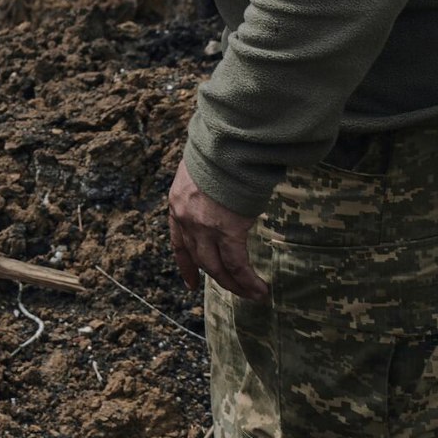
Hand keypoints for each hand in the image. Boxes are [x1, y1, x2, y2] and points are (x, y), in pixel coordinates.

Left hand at [167, 155, 267, 302]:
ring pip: (218, 268)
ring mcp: (204, 227)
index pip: (178, 243)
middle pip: (200, 259)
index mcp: (177, 204)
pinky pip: (237, 264)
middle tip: (234, 290)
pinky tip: (261, 289)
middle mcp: (185, 219)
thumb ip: (205, 191)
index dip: (186, 266)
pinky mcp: (227, 230)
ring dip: (236, 285)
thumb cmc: (218, 151)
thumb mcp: (200, 171)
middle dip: (218, 279)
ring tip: (253, 295)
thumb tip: (220, 197)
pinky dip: (248, 280)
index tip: (191, 284)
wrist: (225, 142)